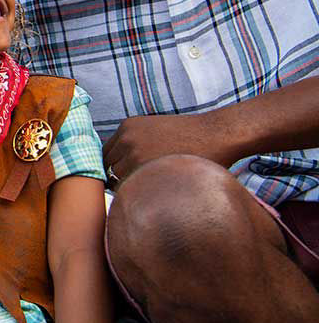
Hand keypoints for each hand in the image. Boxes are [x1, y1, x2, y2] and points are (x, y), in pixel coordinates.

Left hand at [103, 112, 232, 181]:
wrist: (217, 134)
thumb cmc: (190, 137)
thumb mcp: (153, 131)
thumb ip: (132, 146)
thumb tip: (112, 174)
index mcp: (126, 128)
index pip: (105, 155)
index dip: (111, 169)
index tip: (122, 180)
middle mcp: (127, 140)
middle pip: (108, 169)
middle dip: (117, 181)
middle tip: (136, 190)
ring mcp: (137, 154)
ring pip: (119, 182)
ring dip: (130, 189)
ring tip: (148, 193)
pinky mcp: (151, 168)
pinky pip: (134, 188)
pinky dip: (140, 194)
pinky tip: (157, 193)